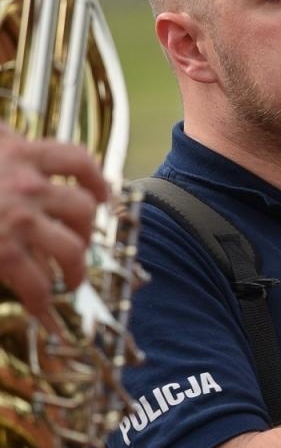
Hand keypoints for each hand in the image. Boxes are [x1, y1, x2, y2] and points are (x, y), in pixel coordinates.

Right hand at [0, 128, 109, 320]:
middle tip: (80, 242)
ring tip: (72, 279)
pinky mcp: (4, 254)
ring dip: (76, 269)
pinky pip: (38, 283)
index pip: (76, 159)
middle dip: (87, 229)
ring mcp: (17, 221)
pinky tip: (42, 308)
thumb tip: (10, 139)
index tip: (102, 194)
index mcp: (18, 155)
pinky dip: (43, 301)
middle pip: (83, 208)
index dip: (96, 178)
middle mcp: (26, 186)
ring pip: (72, 249)